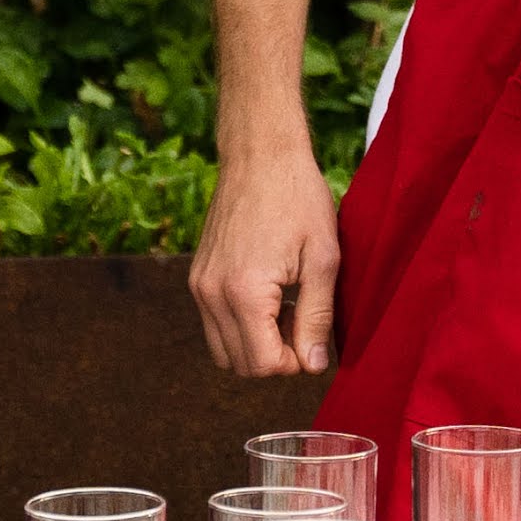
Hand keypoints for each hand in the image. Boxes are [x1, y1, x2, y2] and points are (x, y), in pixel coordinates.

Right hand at [189, 142, 342, 375]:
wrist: (259, 154)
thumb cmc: (298, 198)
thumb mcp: (323, 259)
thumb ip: (318, 317)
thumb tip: (312, 365)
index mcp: (245, 292)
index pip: (264, 364)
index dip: (295, 362)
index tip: (315, 337)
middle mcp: (212, 293)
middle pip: (241, 364)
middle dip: (276, 357)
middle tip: (304, 323)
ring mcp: (199, 285)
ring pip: (223, 350)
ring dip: (256, 344)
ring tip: (288, 310)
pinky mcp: (197, 276)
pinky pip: (214, 324)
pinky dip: (241, 325)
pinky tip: (270, 297)